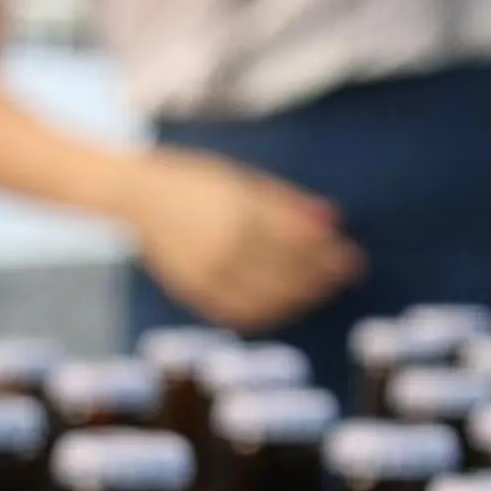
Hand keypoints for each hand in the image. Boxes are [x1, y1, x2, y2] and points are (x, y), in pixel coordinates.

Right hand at [121, 148, 365, 332]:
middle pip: (288, 272)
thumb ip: (288, 202)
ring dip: (299, 299)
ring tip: (316, 291)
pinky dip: (267, 312)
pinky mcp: (193, 289)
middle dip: (321, 278)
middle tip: (343, 276)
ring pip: (267, 298)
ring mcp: (208, 271)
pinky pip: (239, 312)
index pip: (299, 242)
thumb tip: (333, 219)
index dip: (329, 255)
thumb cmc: (197, 178)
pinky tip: (283, 304)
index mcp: (242, 211)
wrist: (138, 195)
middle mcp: (226, 244)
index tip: (352, 259)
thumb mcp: (244, 180)